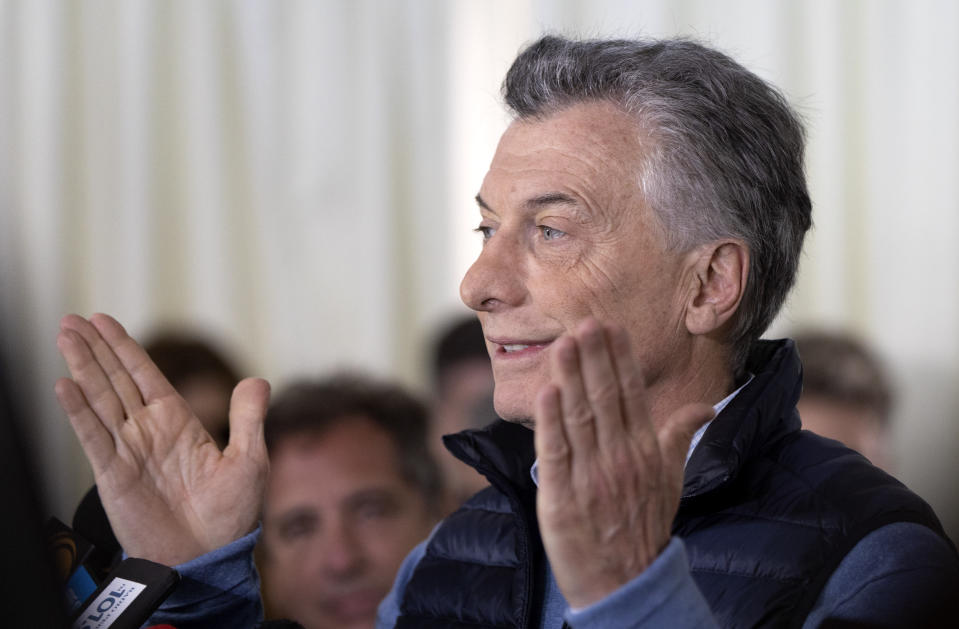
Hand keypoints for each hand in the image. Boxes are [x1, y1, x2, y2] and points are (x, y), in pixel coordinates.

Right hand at [54, 313, 269, 565]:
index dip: (123, 347)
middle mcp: (147, 430)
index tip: (103, 320)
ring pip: (99, 399)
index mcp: (177, 421)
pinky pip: (93, 437)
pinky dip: (78, 411)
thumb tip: (257, 380)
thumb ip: (248, 418)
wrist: (208, 556)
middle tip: (72, 319)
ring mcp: (128, 450)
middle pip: (116, 379)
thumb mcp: (250, 459)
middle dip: (95, 348)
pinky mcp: (114, 474)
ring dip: (82, 368)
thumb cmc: (230, 514)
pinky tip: (65, 385)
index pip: (144, 374)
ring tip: (65, 336)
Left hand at [533, 318, 713, 607]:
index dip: (619, 360)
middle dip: (594, 358)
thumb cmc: (644, 527)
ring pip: (580, 418)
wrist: (627, 585)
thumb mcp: (672, 481)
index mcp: (644, 451)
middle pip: (605, 399)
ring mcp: (592, 478)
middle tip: (585, 322)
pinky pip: (556, 454)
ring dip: (571, 378)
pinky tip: (547, 393)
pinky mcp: (563, 499)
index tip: (610, 327)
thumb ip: (678, 438)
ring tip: (563, 344)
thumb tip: (705, 408)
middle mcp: (620, 459)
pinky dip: (551, 423)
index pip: (631, 395)